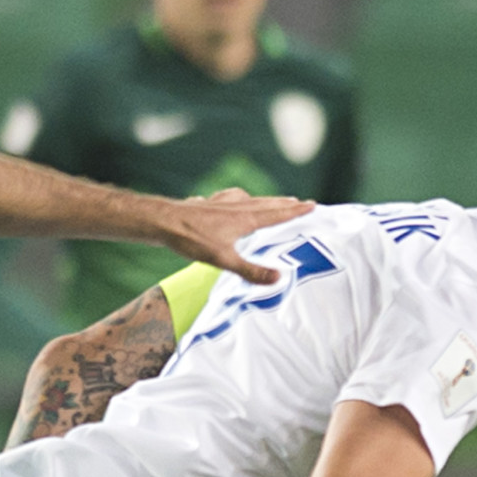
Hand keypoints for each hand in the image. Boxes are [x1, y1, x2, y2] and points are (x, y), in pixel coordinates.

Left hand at [158, 193, 312, 284]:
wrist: (163, 221)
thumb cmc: (193, 239)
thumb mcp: (224, 260)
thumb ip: (251, 270)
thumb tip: (278, 278)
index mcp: (245, 219)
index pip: (276, 214)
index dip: (295, 211)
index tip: (312, 205)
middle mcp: (237, 207)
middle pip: (267, 204)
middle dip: (285, 204)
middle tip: (302, 202)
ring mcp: (223, 203)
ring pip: (252, 200)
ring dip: (268, 201)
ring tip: (277, 201)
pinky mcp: (211, 204)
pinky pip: (234, 198)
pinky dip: (244, 198)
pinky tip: (238, 198)